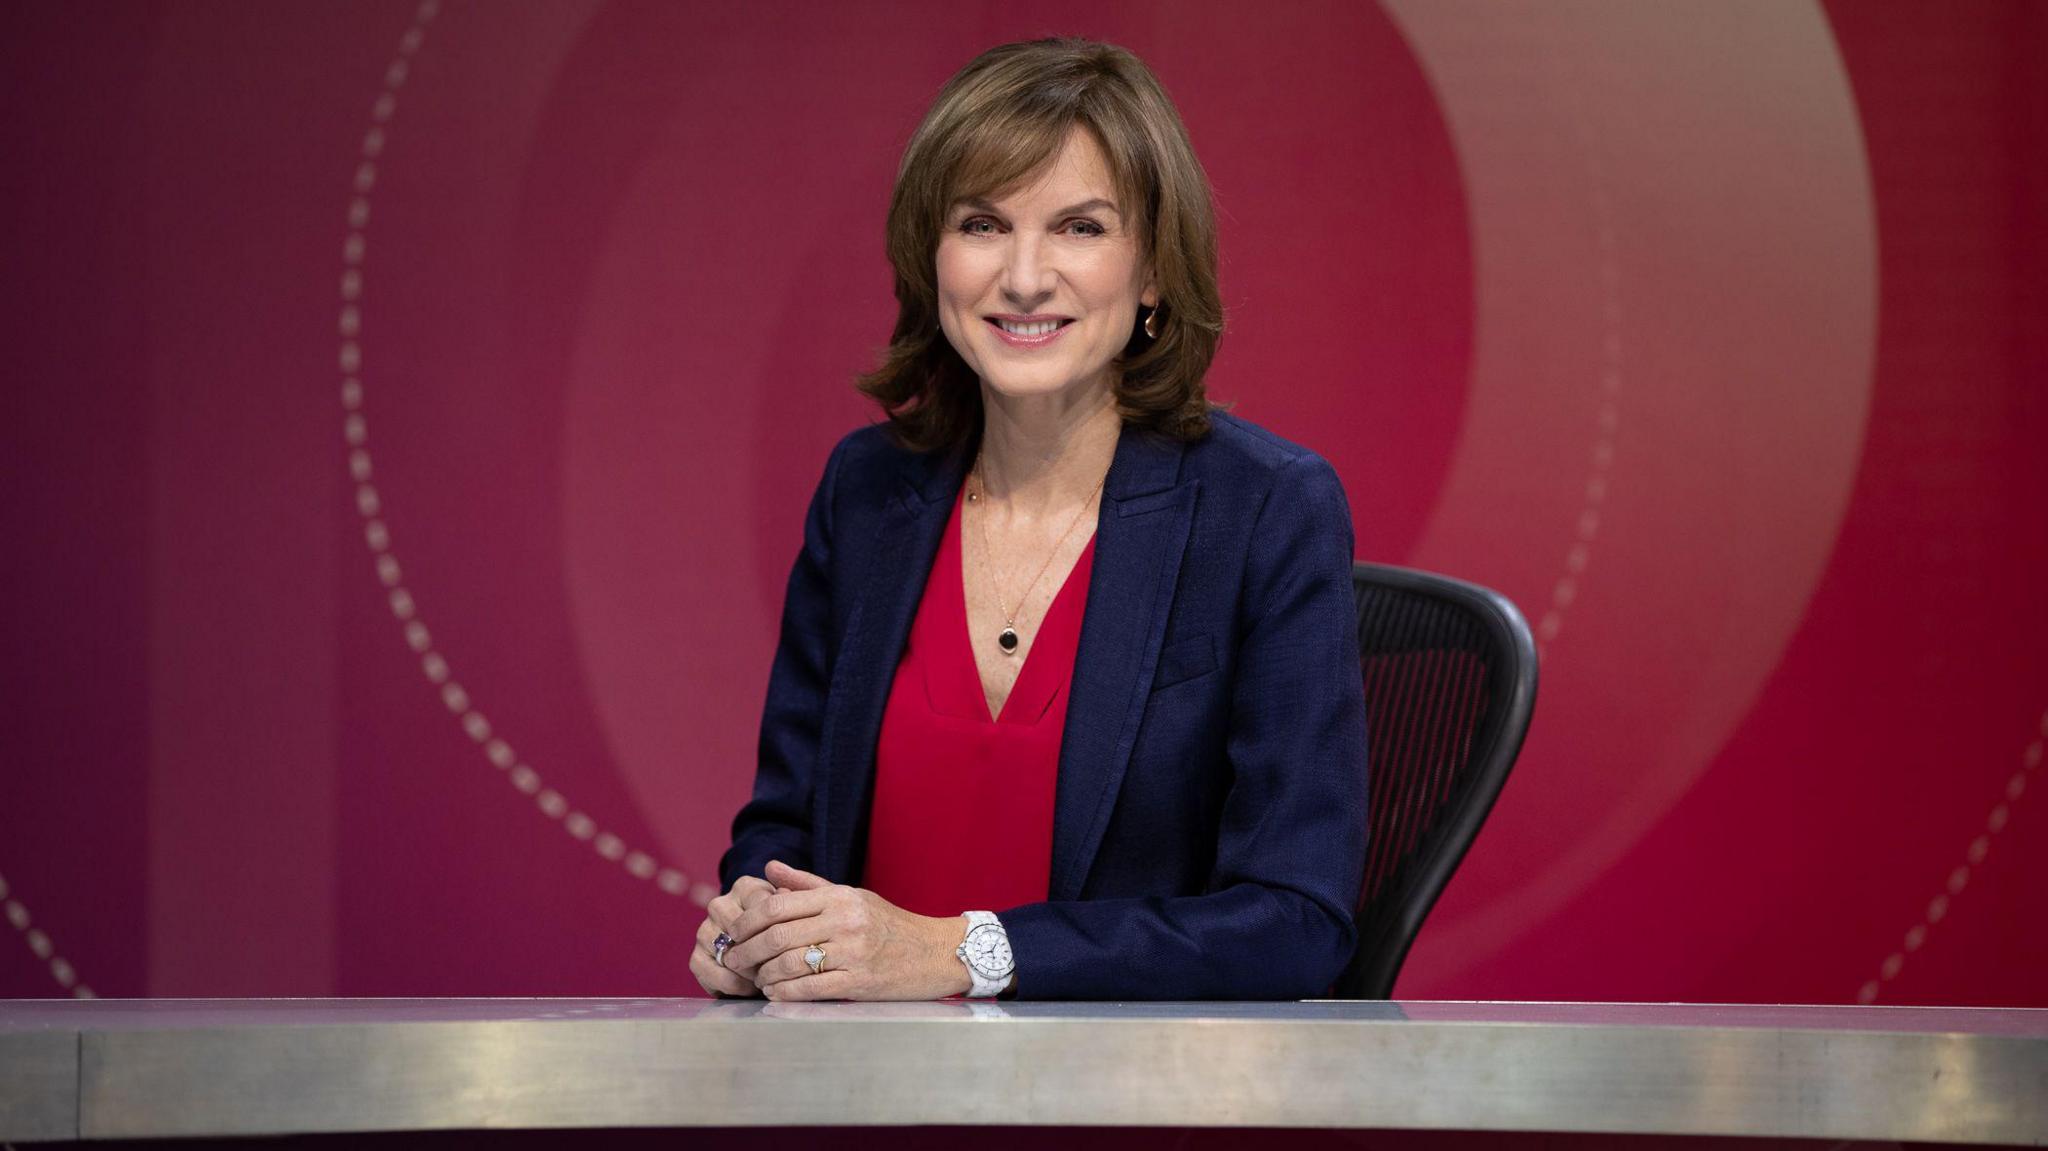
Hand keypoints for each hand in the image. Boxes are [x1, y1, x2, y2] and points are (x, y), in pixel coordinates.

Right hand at [689, 875, 780, 997]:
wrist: (757, 956)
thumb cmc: (781, 931)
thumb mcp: (792, 913)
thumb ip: (792, 903)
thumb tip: (785, 894)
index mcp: (745, 887)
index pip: (764, 905)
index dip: (781, 930)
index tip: (794, 946)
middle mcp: (720, 905)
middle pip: (743, 930)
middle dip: (764, 953)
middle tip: (781, 967)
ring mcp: (704, 931)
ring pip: (729, 953)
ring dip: (750, 971)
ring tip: (768, 978)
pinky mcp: (696, 957)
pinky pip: (715, 974)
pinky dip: (735, 985)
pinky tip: (751, 988)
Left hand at [721, 860, 972, 1000]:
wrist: (936, 953)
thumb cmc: (890, 924)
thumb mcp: (852, 896)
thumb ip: (808, 885)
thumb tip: (769, 869)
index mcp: (840, 897)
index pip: (778, 905)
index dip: (747, 921)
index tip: (733, 933)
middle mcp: (845, 921)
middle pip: (777, 935)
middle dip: (746, 951)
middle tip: (732, 960)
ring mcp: (853, 952)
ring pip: (789, 964)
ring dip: (763, 975)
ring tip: (755, 978)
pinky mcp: (860, 982)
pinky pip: (809, 989)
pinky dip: (784, 993)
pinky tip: (775, 993)